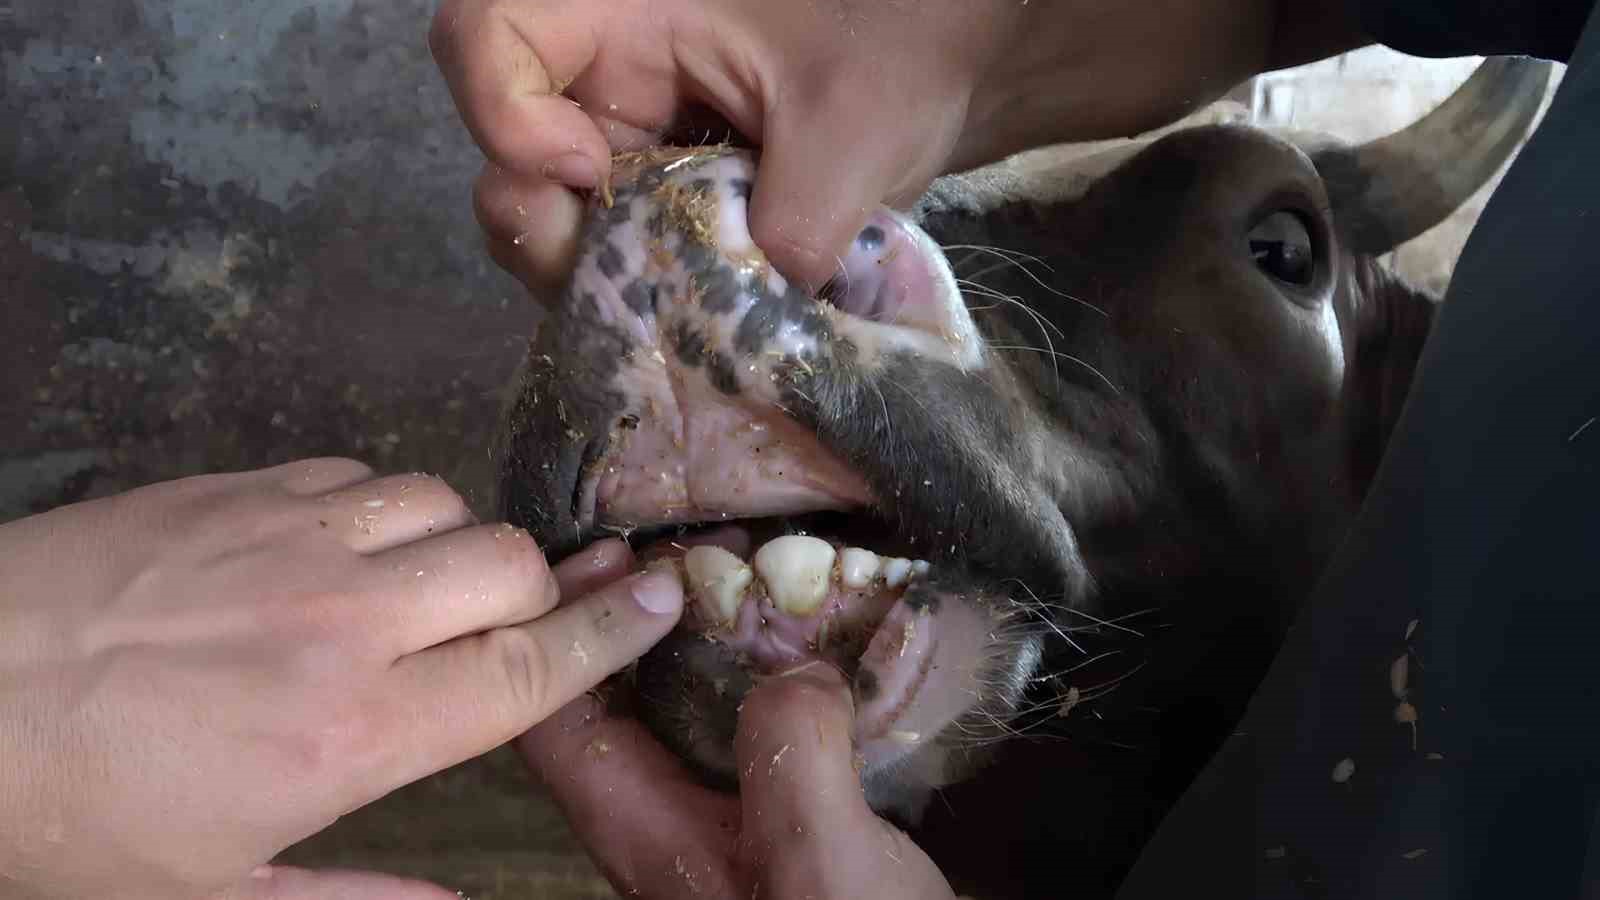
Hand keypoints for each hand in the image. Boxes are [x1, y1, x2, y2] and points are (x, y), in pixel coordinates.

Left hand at [0, 458, 683, 899]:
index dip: (612, 632)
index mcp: (356, 730)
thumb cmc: (72, 819)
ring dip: (455, 547)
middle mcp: (346, 618)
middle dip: (535, 594)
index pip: (529, 666)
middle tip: (505, 628)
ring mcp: (290, 537)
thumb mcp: (214, 899)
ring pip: (444, 504)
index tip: (664, 596)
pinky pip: (359, 473)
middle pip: (511, 566)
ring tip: (418, 590)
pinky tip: (338, 550)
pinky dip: (379, 508)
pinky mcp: (236, 487)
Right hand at [429, 0, 1363, 291]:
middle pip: (506, 146)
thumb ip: (786, 236)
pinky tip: (696, 318)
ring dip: (598, 277)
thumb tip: (742, 336)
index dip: (500, 110)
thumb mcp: (853, 134)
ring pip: (558, 214)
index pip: (488, 34)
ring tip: (676, 309)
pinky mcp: (669, 186)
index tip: (583, 173)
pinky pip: (621, 245)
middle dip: (543, 227)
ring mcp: (636, 130)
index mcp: (629, 3)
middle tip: (615, 279)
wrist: (977, 54)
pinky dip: (647, 290)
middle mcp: (612, 65)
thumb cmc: (920, 39)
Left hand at [518, 539, 956, 899]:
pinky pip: (750, 737)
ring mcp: (725, 831)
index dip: (565, 633)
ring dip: (702, 645)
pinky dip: (766, 681)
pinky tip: (812, 648)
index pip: (558, 724)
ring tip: (744, 579)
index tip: (613, 557)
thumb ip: (793, 754)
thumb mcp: (823, 859)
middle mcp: (669, 829)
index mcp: (646, 836)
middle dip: (632, 622)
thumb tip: (791, 671)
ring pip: (683, 719)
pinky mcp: (781, 832)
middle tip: (681, 552)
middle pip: (612, 709)